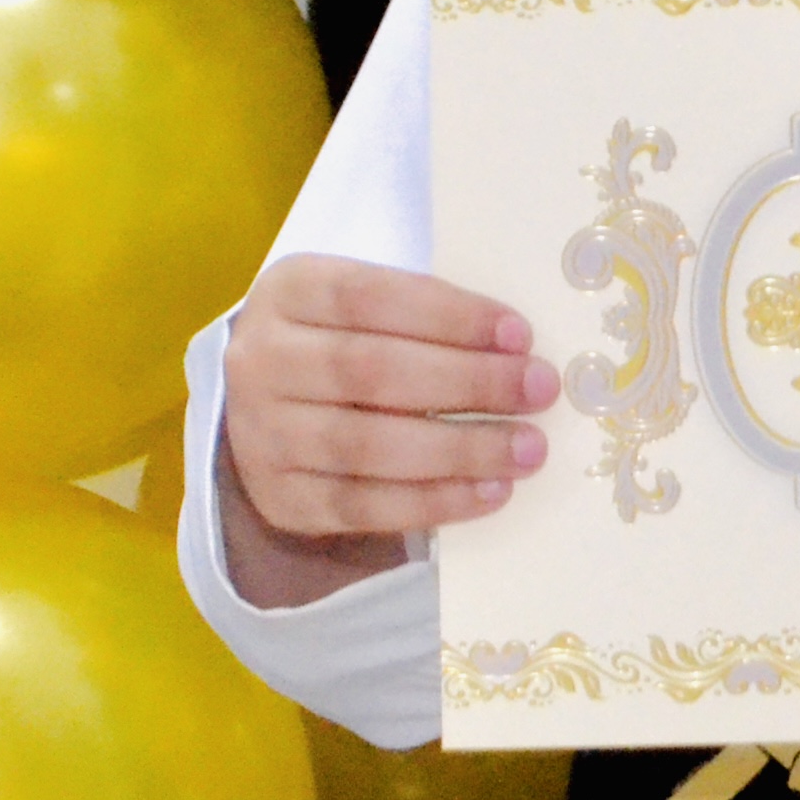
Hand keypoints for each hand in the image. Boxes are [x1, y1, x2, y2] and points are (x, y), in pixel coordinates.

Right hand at [218, 257, 560, 607]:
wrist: (265, 405)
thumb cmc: (342, 340)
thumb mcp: (364, 305)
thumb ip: (424, 316)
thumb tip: (518, 351)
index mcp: (287, 291)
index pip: (369, 298)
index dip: (449, 317)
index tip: (520, 335)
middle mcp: (260, 361)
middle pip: (372, 373)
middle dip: (468, 383)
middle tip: (540, 391)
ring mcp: (261, 435)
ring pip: (367, 447)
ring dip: (460, 450)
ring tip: (527, 449)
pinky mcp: (279, 498)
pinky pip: (362, 508)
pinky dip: (432, 503)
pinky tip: (489, 493)